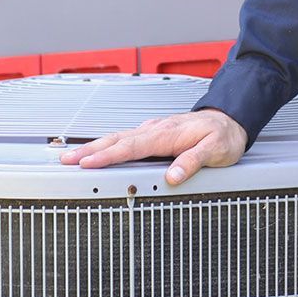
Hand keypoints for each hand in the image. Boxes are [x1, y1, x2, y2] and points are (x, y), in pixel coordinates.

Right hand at [59, 109, 246, 186]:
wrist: (231, 119)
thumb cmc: (224, 136)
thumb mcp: (216, 151)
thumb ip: (193, 162)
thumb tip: (172, 176)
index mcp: (167, 134)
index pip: (131, 147)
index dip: (108, 156)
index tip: (87, 163)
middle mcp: (156, 129)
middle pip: (117, 140)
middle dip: (89, 150)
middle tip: (66, 160)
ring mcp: (153, 130)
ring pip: (119, 138)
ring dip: (95, 146)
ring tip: (74, 155)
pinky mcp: (154, 132)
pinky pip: (127, 138)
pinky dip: (109, 144)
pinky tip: (101, 149)